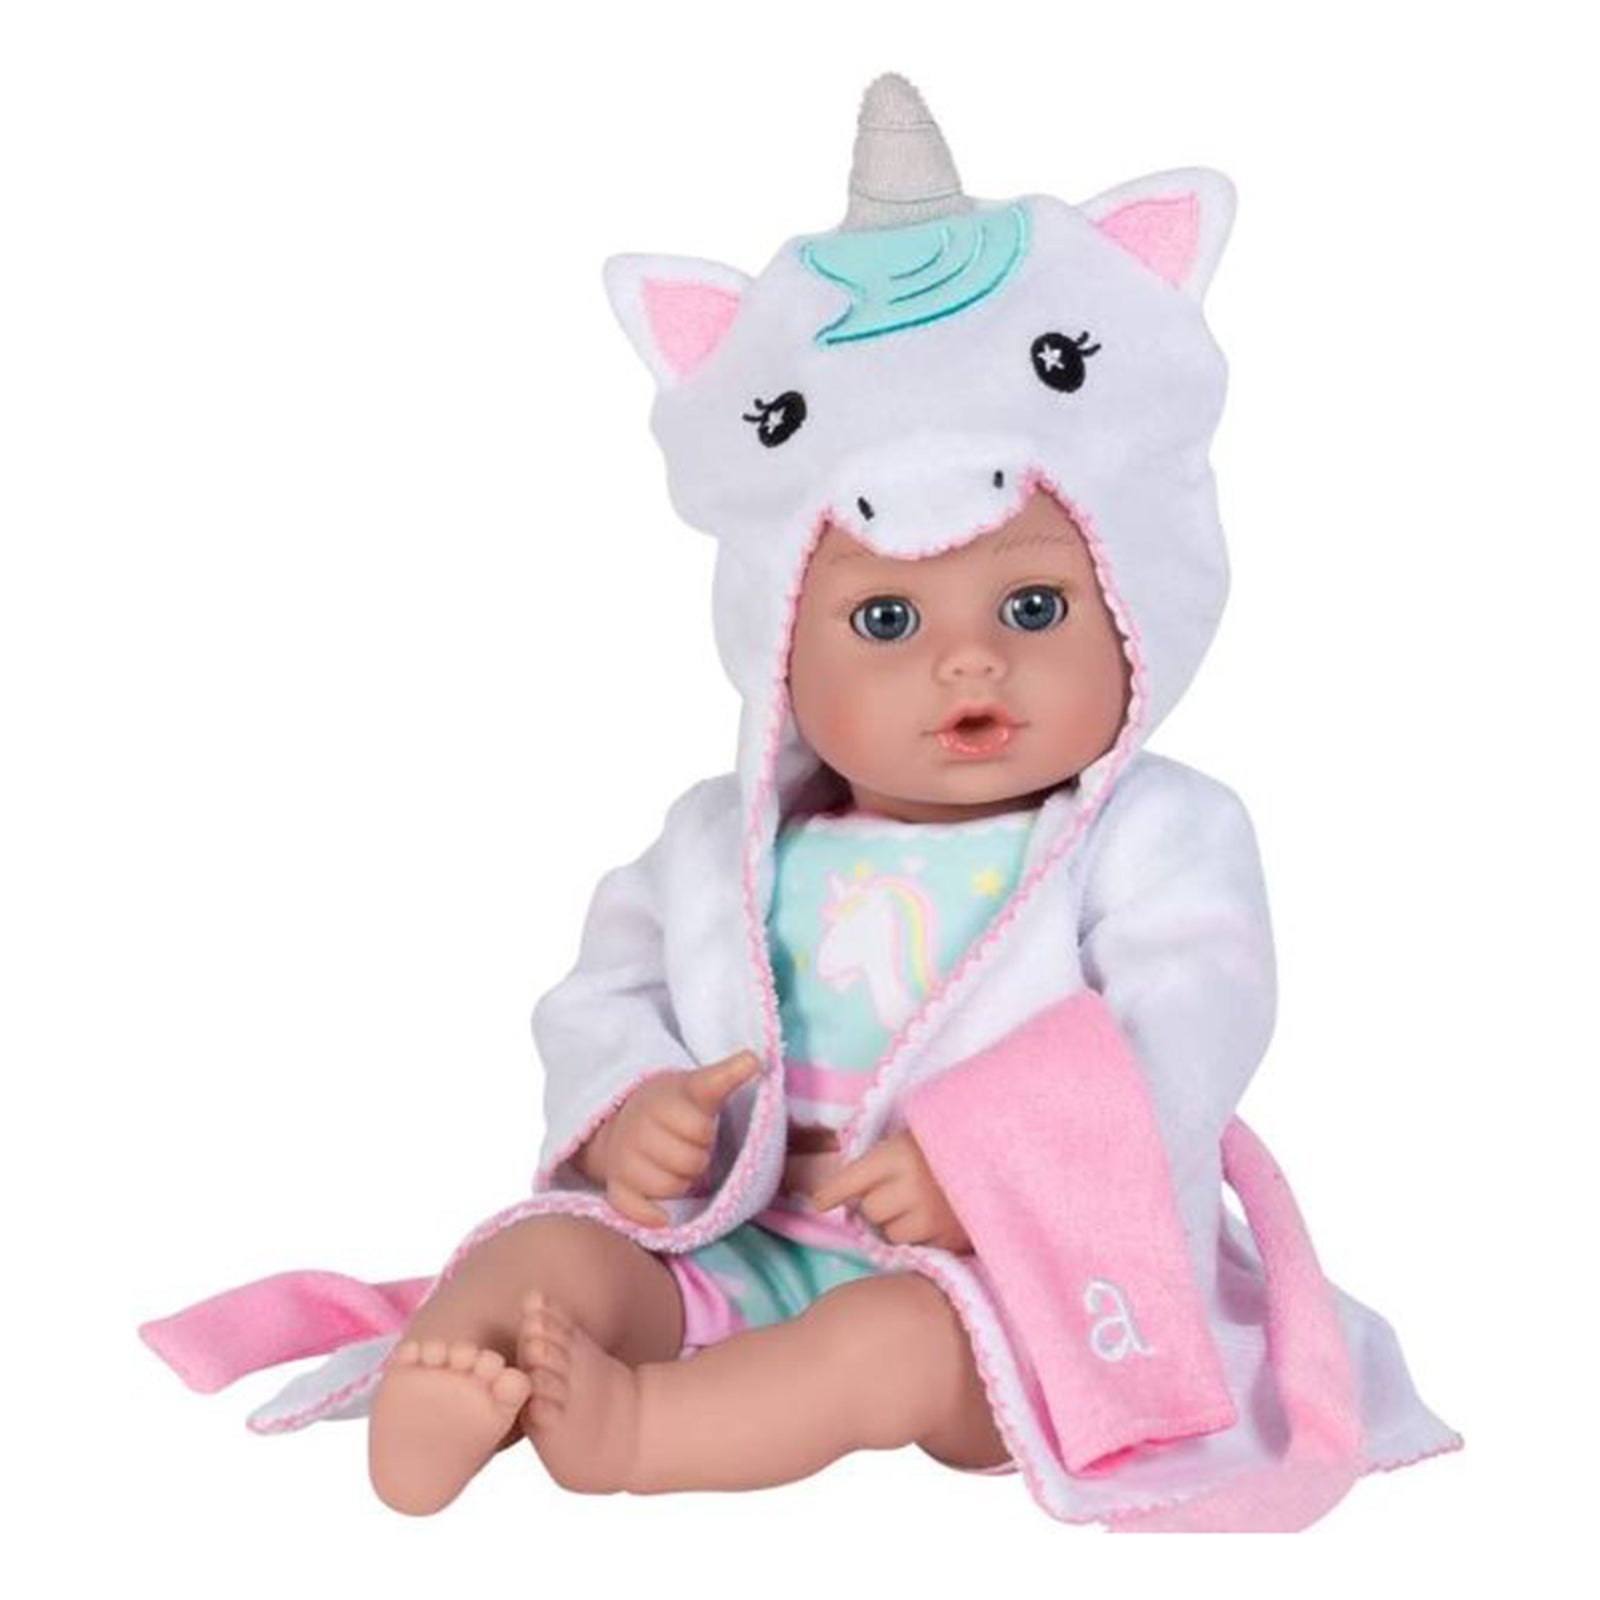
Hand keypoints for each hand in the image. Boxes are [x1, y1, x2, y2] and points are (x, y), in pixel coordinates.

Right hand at [578, 1050, 761, 1227]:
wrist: (623, 1118)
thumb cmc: (673, 1106)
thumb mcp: (697, 1085)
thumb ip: (726, 1075)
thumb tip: (755, 1059)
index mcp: (663, 1100)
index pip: (699, 1127)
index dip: (705, 1131)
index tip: (702, 1122)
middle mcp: (639, 1127)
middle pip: (691, 1162)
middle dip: (698, 1157)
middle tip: (690, 1146)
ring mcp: (624, 1158)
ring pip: (670, 1187)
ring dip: (682, 1182)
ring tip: (677, 1166)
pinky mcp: (615, 1185)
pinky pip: (633, 1208)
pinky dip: (649, 1214)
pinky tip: (663, 1213)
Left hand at [809, 1130, 972, 1252]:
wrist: (1002, 1155)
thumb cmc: (948, 1145)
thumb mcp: (910, 1138)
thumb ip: (880, 1160)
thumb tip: (842, 1188)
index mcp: (899, 1153)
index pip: (852, 1179)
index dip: (832, 1192)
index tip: (818, 1203)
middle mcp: (911, 1185)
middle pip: (868, 1210)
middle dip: (875, 1203)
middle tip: (895, 1191)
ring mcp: (931, 1215)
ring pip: (889, 1233)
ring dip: (896, 1224)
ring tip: (918, 1206)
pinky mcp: (949, 1239)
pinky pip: (916, 1247)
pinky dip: (919, 1237)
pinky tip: (934, 1220)